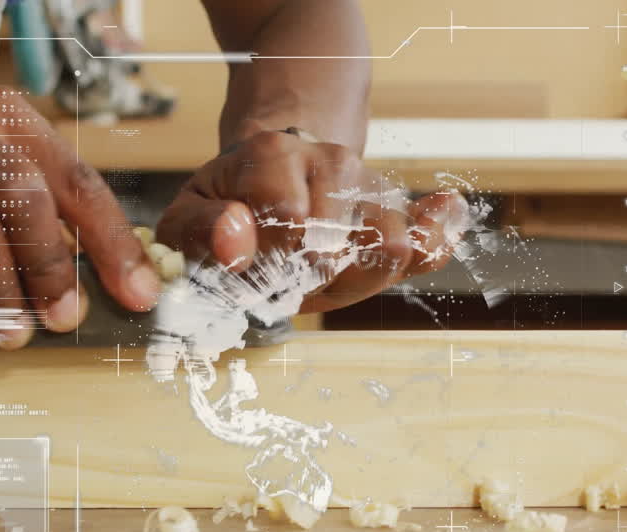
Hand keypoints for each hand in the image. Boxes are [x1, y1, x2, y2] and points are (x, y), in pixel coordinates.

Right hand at [0, 85, 158, 352]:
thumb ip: (56, 218)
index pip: (76, 180)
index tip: (139, 294)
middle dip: (54, 267)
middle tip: (67, 316)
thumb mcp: (1, 167)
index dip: (115, 244)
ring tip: (15, 334)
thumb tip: (122, 287)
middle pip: (24, 197)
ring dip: (5, 299)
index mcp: (4, 120)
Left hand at [155, 129, 465, 313]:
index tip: (249, 263)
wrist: (272, 173)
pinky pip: (433, 235)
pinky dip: (436, 240)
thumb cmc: (230, 205)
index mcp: (274, 157)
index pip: (287, 226)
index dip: (267, 261)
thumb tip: (236, 240)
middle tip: (285, 273)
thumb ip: (201, 229)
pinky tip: (427, 233)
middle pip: (337, 247)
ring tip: (323, 272)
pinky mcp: (401, 215)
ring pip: (389, 247)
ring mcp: (373, 188)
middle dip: (306, 280)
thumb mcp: (190, 214)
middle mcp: (333, 163)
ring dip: (351, 280)